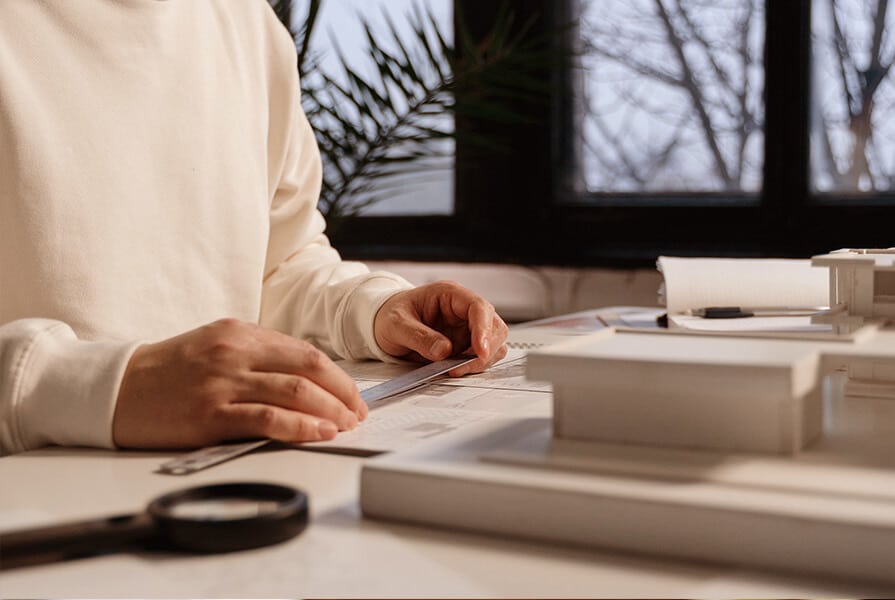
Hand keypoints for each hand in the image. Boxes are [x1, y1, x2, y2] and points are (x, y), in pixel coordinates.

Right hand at [113, 319, 365, 448]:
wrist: (116, 388)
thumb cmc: (169, 372)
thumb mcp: (216, 347)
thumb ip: (258, 357)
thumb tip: (306, 380)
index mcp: (241, 333)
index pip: (305, 352)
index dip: (338, 376)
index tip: (353, 395)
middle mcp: (236, 352)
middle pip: (309, 369)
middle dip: (343, 393)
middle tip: (358, 413)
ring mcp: (223, 382)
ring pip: (295, 391)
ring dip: (330, 411)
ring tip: (346, 426)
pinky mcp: (210, 414)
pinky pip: (268, 419)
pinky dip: (301, 427)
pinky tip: (320, 434)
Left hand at [373, 281, 508, 375]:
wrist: (381, 323)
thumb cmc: (389, 315)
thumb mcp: (396, 324)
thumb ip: (419, 337)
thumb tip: (444, 351)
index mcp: (449, 294)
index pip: (478, 308)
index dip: (483, 329)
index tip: (480, 351)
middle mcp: (462, 310)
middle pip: (494, 327)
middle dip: (485, 350)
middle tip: (461, 367)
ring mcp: (466, 328)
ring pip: (493, 344)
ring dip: (480, 360)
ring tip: (454, 370)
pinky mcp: (464, 344)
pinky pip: (481, 357)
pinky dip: (473, 366)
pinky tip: (454, 369)